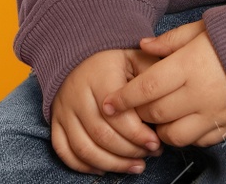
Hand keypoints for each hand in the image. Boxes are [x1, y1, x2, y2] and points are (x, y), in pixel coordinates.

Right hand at [50, 46, 164, 174]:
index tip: (155, 143)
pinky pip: (65, 151)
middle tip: (149, 155)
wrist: (80, 58)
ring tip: (135, 166)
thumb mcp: (135, 59)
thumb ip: (152, 75)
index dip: (137, 134)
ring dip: (112, 163)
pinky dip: (84, 166)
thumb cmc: (114, 63)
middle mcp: (77, 94)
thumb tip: (170, 96)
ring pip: (84, 148)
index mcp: (99, 77)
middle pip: (101, 134)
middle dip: (129, 151)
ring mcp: (63, 111)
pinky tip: (106, 168)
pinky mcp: (56, 123)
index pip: (117, 114)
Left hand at [100, 19, 225, 148]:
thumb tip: (142, 46)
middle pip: (156, 114)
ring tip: (161, 115)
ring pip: (174, 135)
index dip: (123, 98)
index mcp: (190, 65)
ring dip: (161, 129)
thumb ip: (169, 40)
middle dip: (139, 113)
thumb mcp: (201, 29)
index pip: (146, 88)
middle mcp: (200, 93)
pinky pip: (198, 141)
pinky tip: (185, 120)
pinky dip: (186, 135)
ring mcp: (214, 113)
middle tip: (136, 106)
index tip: (107, 103)